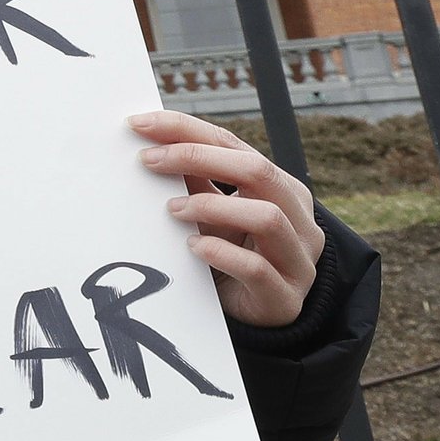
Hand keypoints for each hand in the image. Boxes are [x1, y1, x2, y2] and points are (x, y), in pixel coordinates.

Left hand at [131, 109, 325, 327]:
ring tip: (171, 210)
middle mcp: (299, 218)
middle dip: (197, 157)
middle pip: (258, 171)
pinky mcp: (284, 298)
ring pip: (268, 217)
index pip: (234, 145)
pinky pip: (257, 269)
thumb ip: (195, 179)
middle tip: (149, 161)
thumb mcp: (213, 212)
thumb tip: (152, 142)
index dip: (187, 130)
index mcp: (281, 188)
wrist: (252, 315)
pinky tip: (193, 247)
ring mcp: (298, 259)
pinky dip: (221, 253)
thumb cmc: (232, 254)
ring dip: (212, 207)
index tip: (140, 125)